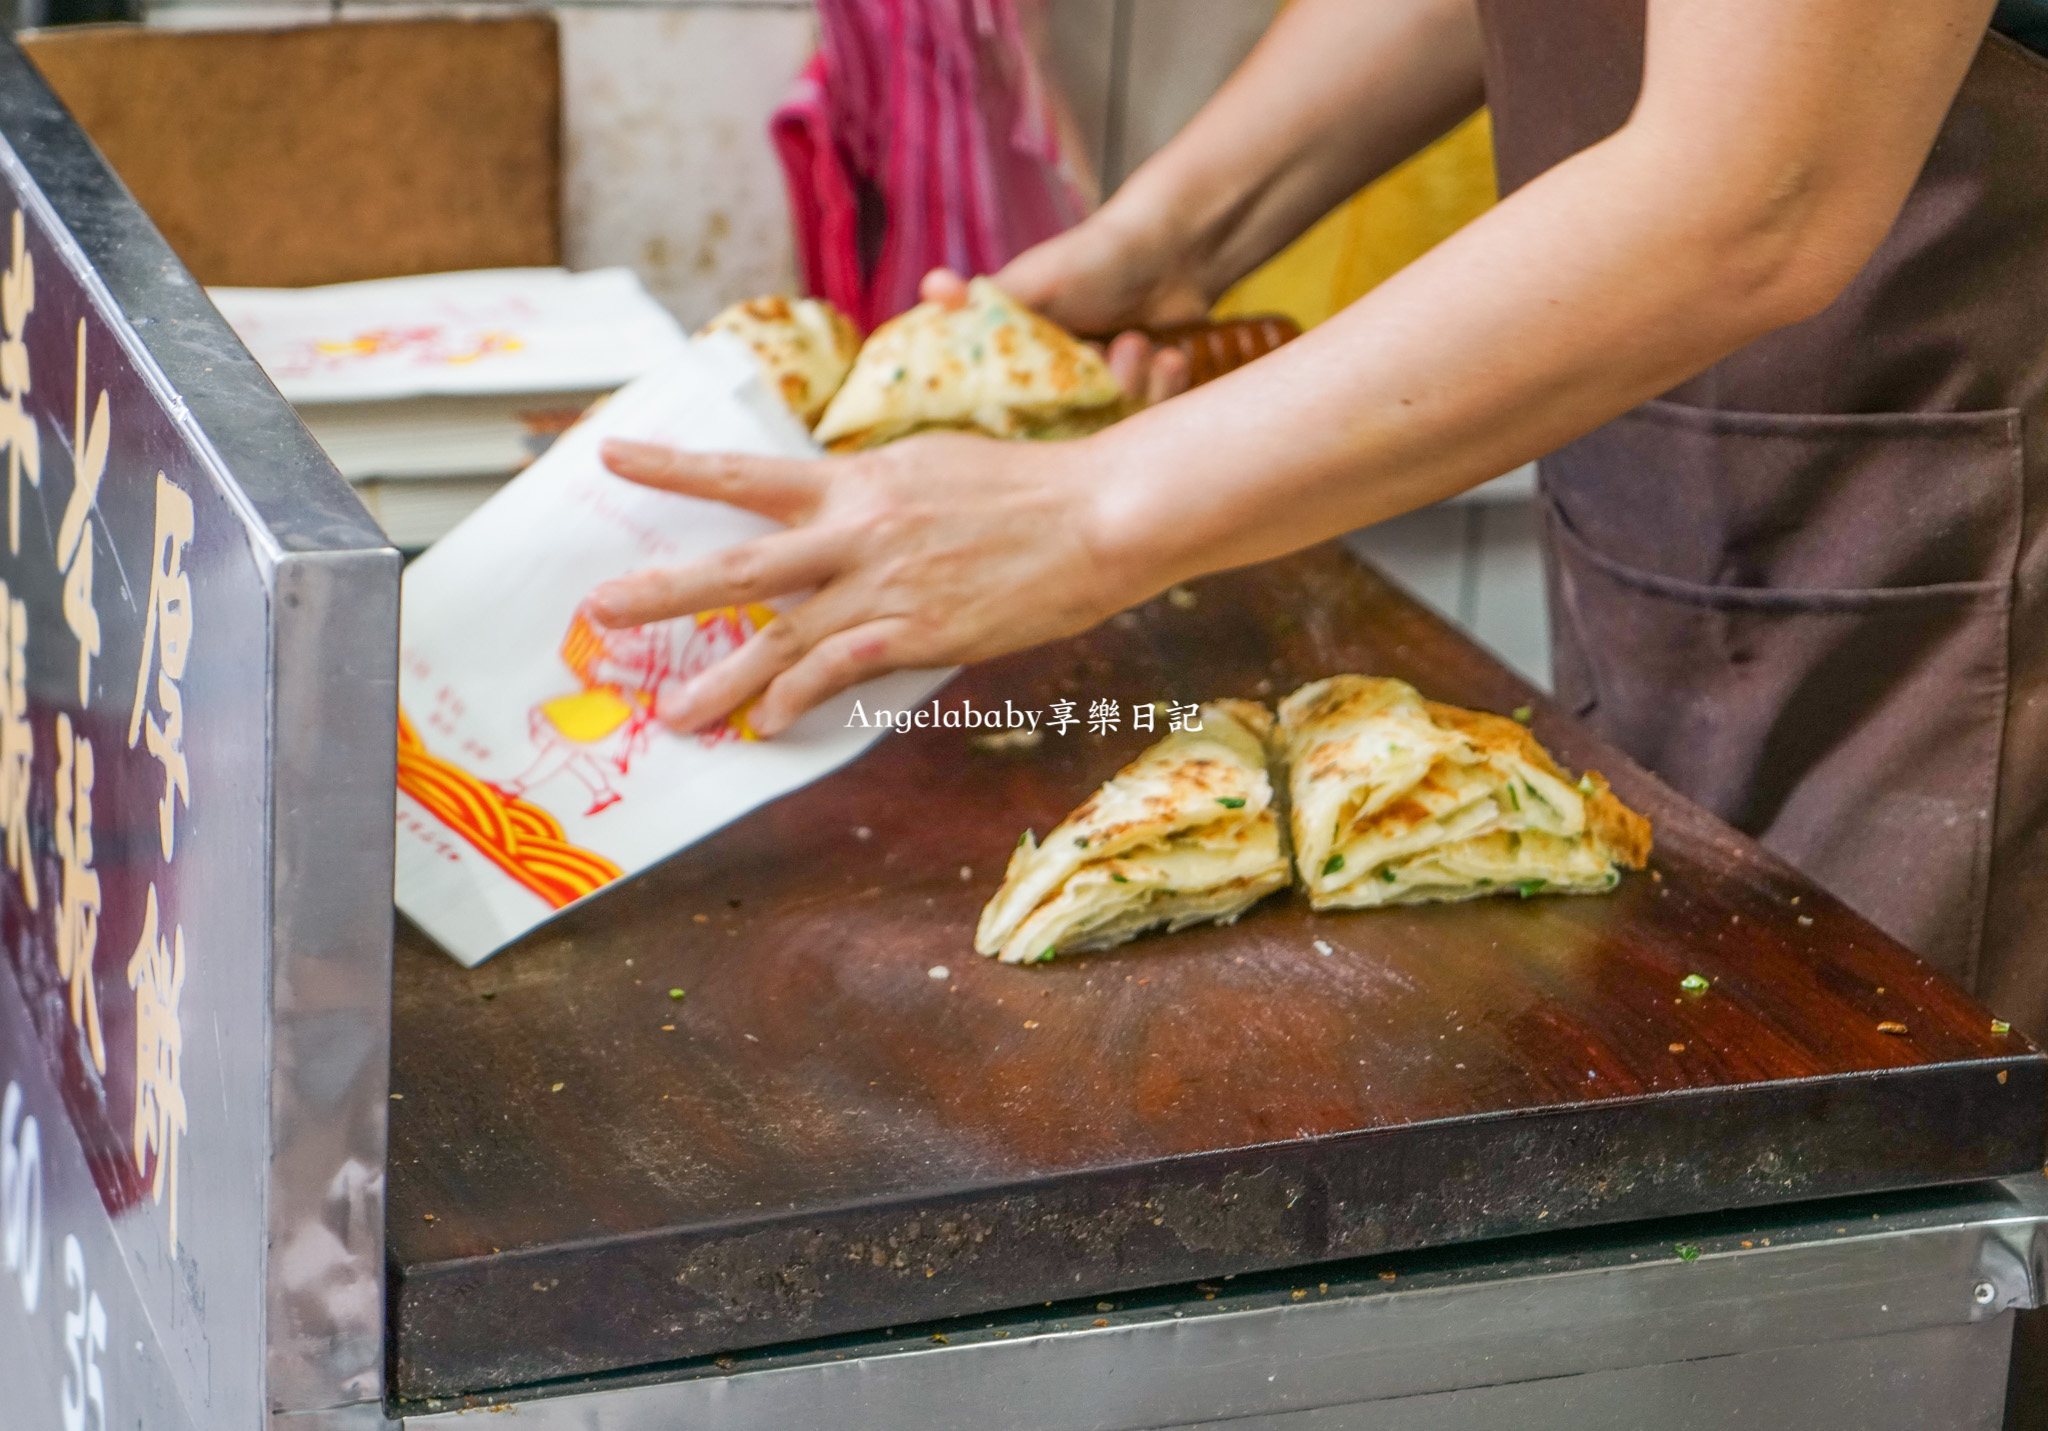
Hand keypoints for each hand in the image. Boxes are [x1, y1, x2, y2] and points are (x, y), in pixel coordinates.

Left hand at [585, 431, 1140, 736]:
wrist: (1096, 513)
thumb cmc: (1025, 487)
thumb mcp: (931, 462)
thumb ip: (870, 489)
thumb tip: (831, 509)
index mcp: (854, 478)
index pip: (746, 471)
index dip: (673, 466)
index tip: (611, 459)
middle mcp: (855, 528)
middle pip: (738, 565)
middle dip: (661, 590)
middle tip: (598, 611)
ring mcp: (883, 583)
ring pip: (780, 637)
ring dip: (721, 680)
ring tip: (677, 715)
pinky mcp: (918, 630)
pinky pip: (839, 672)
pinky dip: (798, 699)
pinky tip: (768, 724)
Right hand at [920, 264, 1192, 408]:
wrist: (1172, 250)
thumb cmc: (1093, 259)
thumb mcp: (1034, 281)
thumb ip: (985, 301)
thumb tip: (932, 286)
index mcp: (1014, 368)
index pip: (999, 415)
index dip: (1014, 422)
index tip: (1035, 409)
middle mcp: (1052, 391)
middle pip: (1059, 432)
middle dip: (1085, 399)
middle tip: (1100, 352)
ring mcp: (1098, 399)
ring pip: (1108, 429)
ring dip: (1130, 386)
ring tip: (1136, 342)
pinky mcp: (1141, 402)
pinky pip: (1149, 421)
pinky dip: (1161, 388)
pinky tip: (1167, 356)